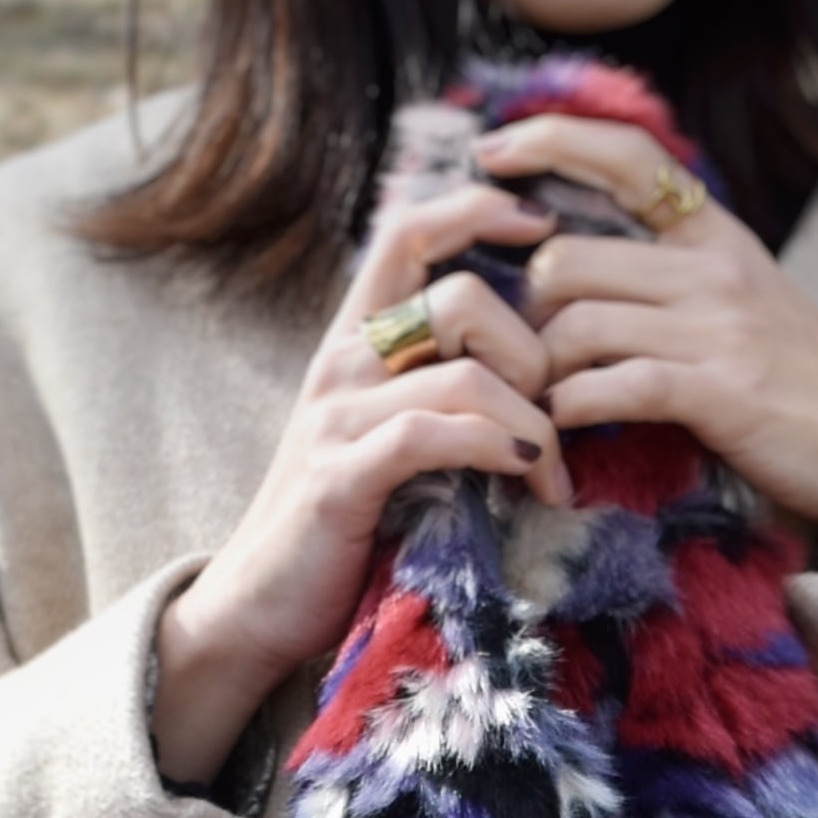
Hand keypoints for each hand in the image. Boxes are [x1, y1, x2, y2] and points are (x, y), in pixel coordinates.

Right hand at [151, 183, 574, 788]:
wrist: (258, 606)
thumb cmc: (341, 528)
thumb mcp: (389, 442)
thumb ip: (439, 395)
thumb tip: (540, 376)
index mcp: (354, 340)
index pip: (409, 231)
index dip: (477, 210)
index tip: (541, 226)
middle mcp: (341, 361)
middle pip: (459, 296)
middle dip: (532, 351)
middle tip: (559, 415)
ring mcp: (337, 417)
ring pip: (461, 372)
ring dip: (531, 419)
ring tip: (553, 472)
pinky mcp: (341, 478)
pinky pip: (431, 435)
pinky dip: (494, 448)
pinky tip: (526, 476)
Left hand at [476, 114, 817, 579]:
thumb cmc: (803, 382)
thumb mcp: (744, 299)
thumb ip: (675, 273)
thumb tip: (584, 264)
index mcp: (717, 234)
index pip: (628, 156)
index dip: (552, 141)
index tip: (493, 151)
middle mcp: (713, 267)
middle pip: (567, 258)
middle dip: (525, 312)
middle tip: (521, 356)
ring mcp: (717, 327)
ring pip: (578, 324)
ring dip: (541, 372)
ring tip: (542, 402)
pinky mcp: (719, 392)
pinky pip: (612, 385)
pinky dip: (571, 410)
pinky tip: (566, 427)